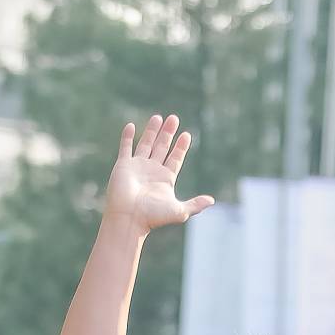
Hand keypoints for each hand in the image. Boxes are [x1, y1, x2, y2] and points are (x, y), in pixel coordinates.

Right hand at [103, 114, 213, 235]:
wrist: (129, 218)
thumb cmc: (153, 217)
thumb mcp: (179, 211)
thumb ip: (195, 205)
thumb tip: (212, 200)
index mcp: (166, 179)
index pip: (175, 158)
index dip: (181, 147)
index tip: (187, 135)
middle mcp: (152, 171)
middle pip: (162, 147)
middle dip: (168, 133)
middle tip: (174, 118)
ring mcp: (137, 167)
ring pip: (146, 144)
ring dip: (152, 131)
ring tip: (158, 117)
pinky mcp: (123, 165)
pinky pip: (125, 147)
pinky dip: (127, 137)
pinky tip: (131, 126)